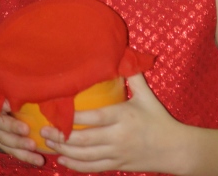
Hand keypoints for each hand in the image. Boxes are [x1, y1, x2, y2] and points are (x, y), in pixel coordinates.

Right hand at [0, 100, 45, 166]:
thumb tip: (16, 61)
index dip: (1, 103)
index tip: (11, 104)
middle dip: (12, 128)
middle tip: (26, 129)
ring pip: (3, 140)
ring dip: (18, 145)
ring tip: (33, 147)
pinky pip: (8, 149)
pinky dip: (21, 155)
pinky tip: (36, 160)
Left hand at [42, 74, 180, 173]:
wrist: (174, 148)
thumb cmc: (158, 118)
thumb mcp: (146, 95)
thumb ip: (134, 76)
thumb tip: (125, 54)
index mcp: (123, 116)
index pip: (94, 118)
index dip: (74, 118)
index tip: (56, 112)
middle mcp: (118, 136)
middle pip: (84, 140)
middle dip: (61, 136)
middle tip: (43, 130)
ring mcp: (116, 153)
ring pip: (85, 156)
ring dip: (64, 151)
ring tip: (48, 143)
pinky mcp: (117, 165)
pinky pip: (92, 167)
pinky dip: (75, 166)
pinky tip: (62, 160)